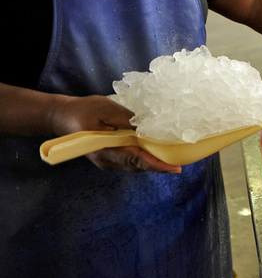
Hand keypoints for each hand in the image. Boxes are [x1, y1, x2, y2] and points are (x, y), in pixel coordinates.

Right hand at [50, 95, 181, 172]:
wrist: (63, 117)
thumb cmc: (84, 111)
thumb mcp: (106, 109)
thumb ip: (126, 120)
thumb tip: (148, 129)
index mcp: (105, 150)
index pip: (136, 159)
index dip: (158, 165)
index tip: (175, 168)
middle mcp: (108, 161)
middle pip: (140, 165)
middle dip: (161, 164)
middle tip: (183, 159)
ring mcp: (109, 162)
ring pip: (137, 164)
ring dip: (154, 160)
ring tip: (173, 154)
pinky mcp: (111, 158)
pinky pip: (132, 159)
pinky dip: (145, 155)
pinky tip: (155, 148)